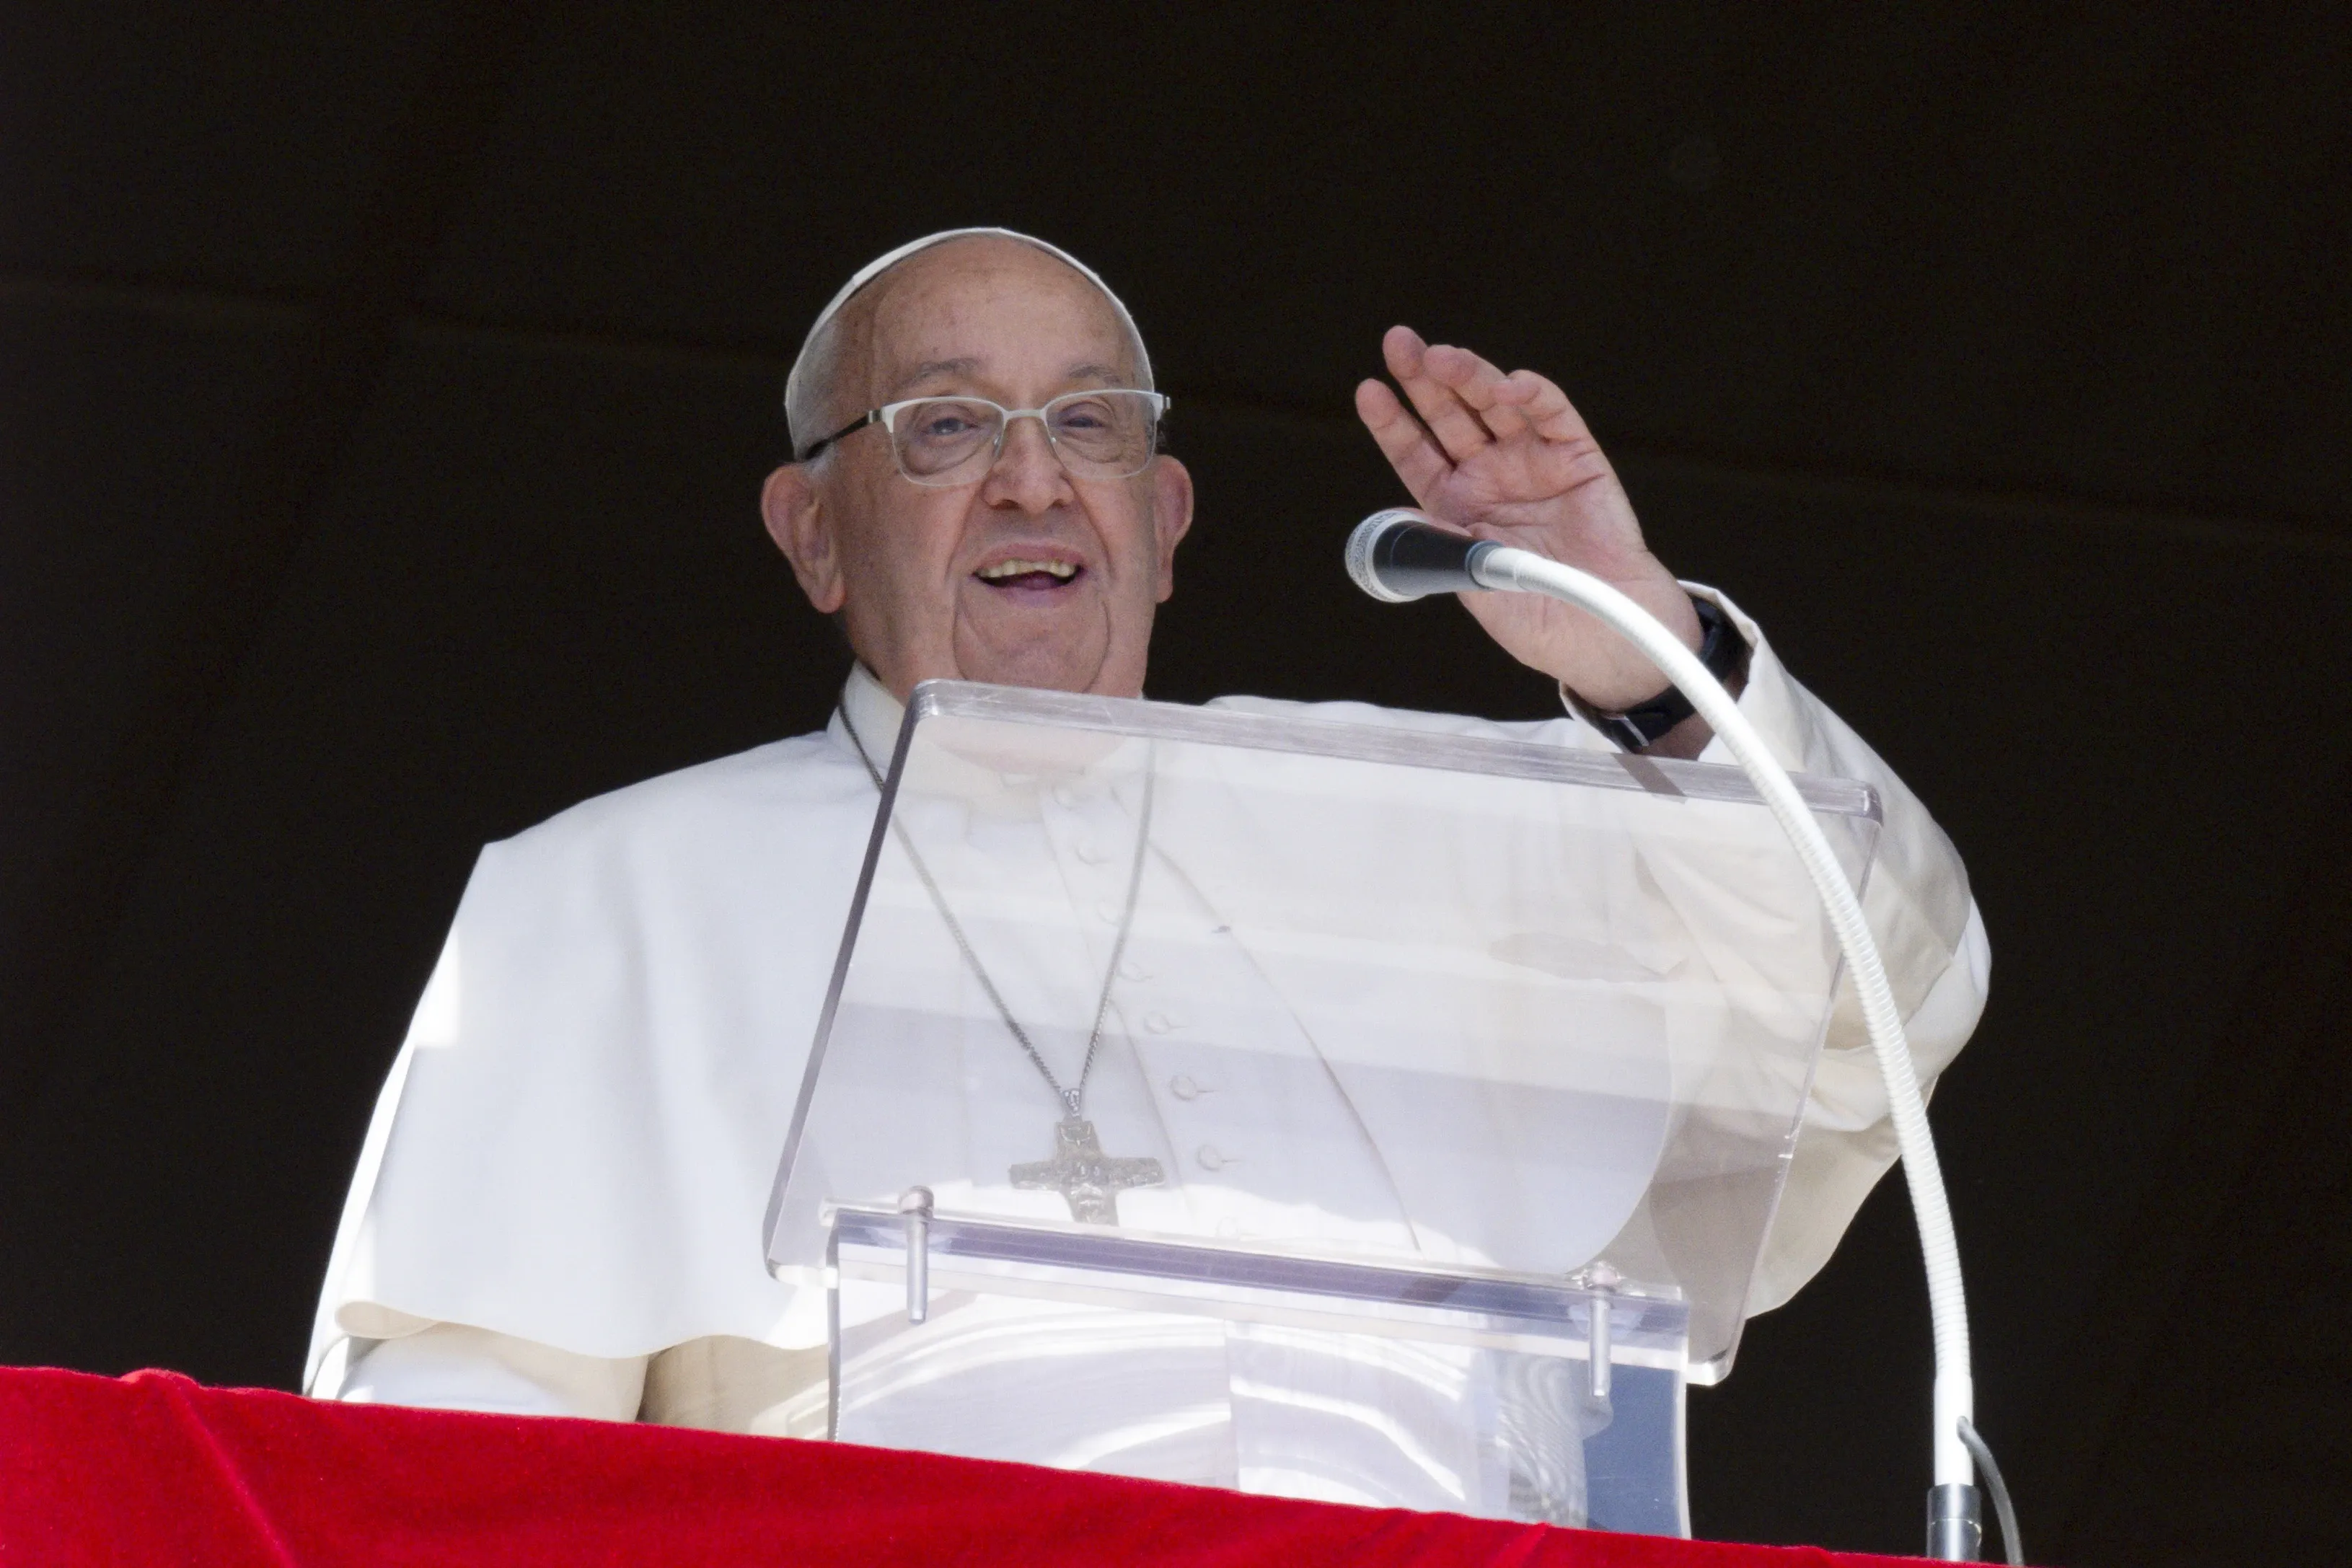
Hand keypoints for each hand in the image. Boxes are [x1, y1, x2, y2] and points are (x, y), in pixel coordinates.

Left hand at [1355, 326, 1700, 710]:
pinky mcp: (1577, 457)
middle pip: (1449, 416)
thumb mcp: (1476, 587)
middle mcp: (1491, 475)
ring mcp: (1533, 462)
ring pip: (1494, 405)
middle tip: (1400, 345)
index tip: (1369, 391)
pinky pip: (1553, 415)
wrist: (1601, 638)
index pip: (1416, 454)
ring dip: (1470, 377)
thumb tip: (1408, 515)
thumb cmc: (1537, 619)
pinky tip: (1509, 385)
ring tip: (1444, 359)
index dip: (1393, 423)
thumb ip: (1446, 549)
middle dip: (1424, 379)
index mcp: (1457, 505)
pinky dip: (1533, 395)